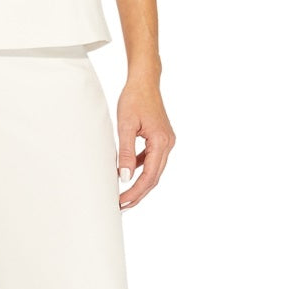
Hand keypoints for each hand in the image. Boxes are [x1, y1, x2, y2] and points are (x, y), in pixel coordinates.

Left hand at [115, 79, 175, 208]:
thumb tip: (125, 178)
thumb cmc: (134, 99)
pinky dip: (140, 170)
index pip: (149, 176)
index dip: (135, 192)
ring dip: (139, 185)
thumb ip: (126, 153)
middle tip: (121, 207)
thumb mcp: (125, 126)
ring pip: (153, 171)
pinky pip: (151, 161)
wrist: (144, 81)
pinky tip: (127, 175)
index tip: (121, 202)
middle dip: (138, 194)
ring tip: (123, 196)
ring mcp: (166, 142)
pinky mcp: (161, 139)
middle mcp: (168, 144)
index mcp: (161, 142)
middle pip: (154, 178)